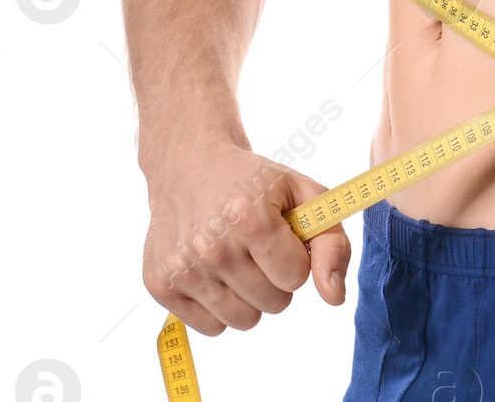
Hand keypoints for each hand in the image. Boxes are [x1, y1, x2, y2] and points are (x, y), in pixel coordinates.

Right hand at [141, 144, 350, 335]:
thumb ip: (332, 243)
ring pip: (244, 321)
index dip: (296, 258)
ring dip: (250, 297)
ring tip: (238, 260)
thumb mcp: (304, 194)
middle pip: (274, 303)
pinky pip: (211, 328)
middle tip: (258, 247)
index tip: (282, 237)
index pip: (296, 277)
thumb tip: (334, 297)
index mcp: (249, 219)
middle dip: (275, 279)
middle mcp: (212, 247)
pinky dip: (220, 307)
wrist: (192, 166)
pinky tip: (214, 272)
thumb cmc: (254, 183)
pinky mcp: (160, 285)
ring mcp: (182, 269)